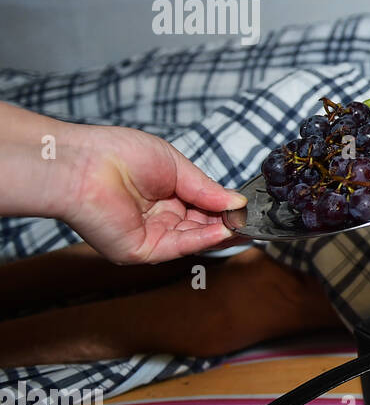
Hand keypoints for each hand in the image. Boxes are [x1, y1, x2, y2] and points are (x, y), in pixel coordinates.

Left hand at [59, 123, 246, 263]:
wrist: (82, 164)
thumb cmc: (118, 154)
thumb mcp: (176, 165)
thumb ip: (206, 188)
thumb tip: (237, 202)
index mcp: (162, 197)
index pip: (201, 208)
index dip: (224, 208)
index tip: (246, 207)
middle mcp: (156, 219)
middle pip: (200, 228)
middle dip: (226, 224)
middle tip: (252, 220)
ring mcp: (148, 236)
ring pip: (192, 240)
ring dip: (219, 233)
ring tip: (244, 224)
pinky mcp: (138, 250)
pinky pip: (177, 247)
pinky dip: (201, 240)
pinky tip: (222, 230)